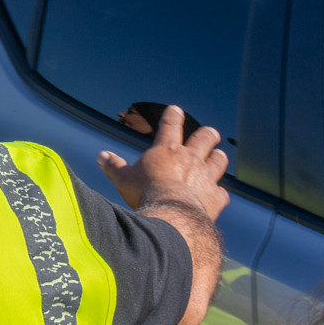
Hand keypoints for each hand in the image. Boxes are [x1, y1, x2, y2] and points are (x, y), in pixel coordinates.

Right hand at [98, 103, 228, 222]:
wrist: (172, 215)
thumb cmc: (145, 193)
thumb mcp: (123, 179)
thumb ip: (114, 166)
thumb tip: (102, 156)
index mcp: (167, 150)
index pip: (170, 126)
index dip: (173, 116)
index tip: (176, 109)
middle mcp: (190, 159)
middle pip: (204, 139)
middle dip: (208, 134)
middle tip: (212, 132)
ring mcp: (205, 177)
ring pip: (217, 161)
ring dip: (218, 158)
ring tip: (220, 155)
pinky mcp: (214, 197)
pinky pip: (221, 192)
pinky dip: (219, 193)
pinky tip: (218, 194)